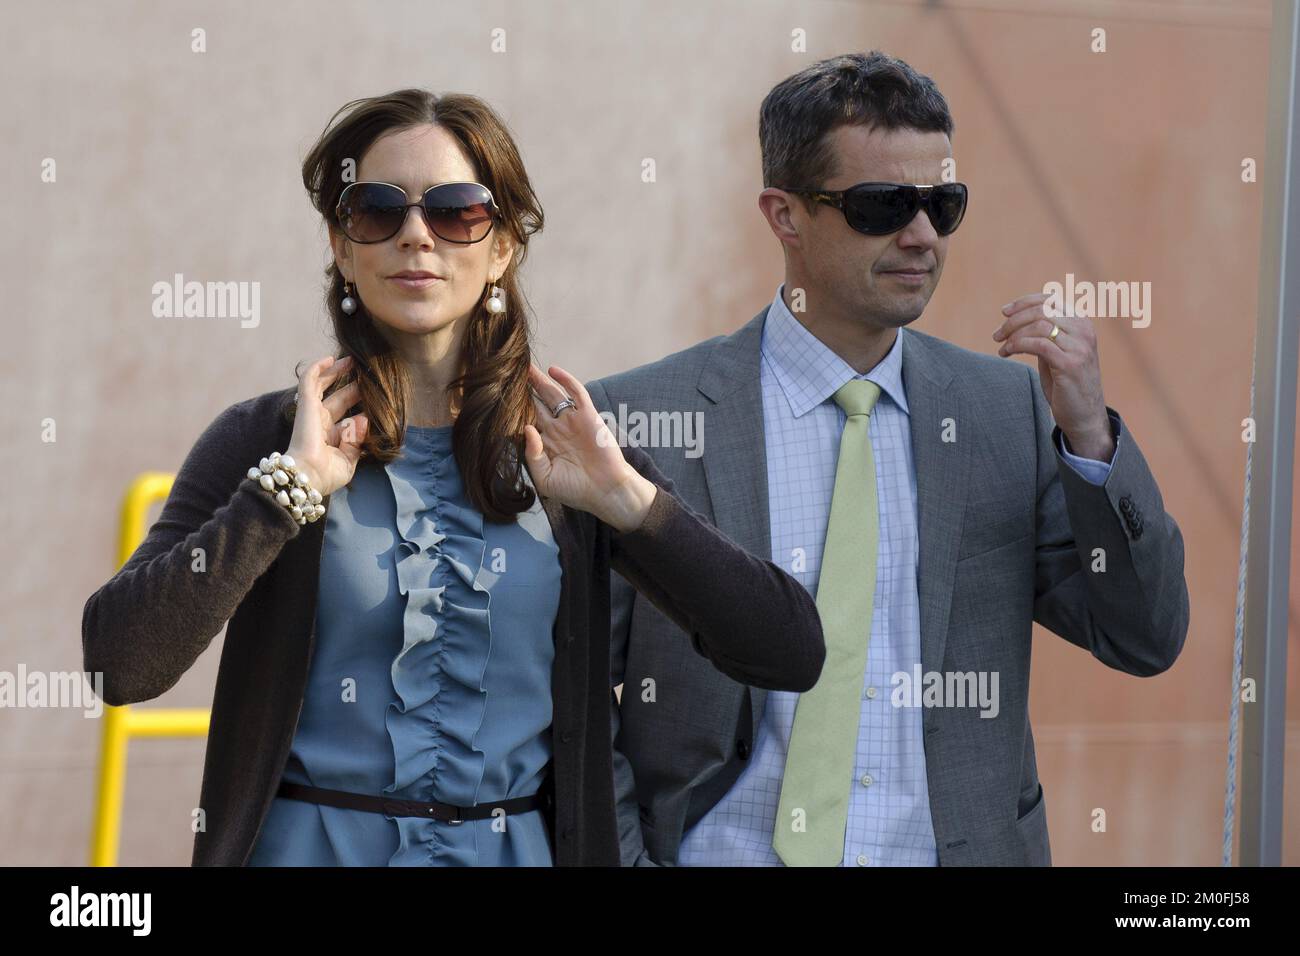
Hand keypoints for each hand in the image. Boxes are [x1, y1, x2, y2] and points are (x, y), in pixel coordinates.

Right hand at [285, 355, 368, 496]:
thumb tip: (364, 419)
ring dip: (336, 372)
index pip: (346, 418)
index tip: (377, 399)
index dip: (360, 408)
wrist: (308, 476)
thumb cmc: (326, 474)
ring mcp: (312, 413)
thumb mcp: (349, 460)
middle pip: (338, 399)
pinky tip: (330, 359)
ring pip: (323, 385)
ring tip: (352, 360)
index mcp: (330, 438)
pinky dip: (318, 368)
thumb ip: (357, 441)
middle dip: (352, 387)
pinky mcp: (306, 404)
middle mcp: (320, 423)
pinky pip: (309, 380)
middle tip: (366, 375)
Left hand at [522, 364, 656, 531]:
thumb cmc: (575, 489)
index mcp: (545, 444)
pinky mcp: (588, 416)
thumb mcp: (545, 478)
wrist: (606, 491)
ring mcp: (572, 421)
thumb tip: (526, 428)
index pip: (526, 420)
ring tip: (524, 365)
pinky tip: (553, 370)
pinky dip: (566, 380)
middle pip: (536, 403)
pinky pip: (576, 393)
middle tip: (507, 372)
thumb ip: (532, 455)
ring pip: (552, 394)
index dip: (513, 409)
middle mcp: (557, 429)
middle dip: (523, 389)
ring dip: (539, 380)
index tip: (496, 397)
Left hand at [993, 292, 1113, 461]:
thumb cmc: (1066, 383)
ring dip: (1013, 334)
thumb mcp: (1057, 351)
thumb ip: (1045, 333)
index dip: (1024, 302)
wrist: (1083, 415)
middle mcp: (1084, 331)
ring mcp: (1079, 347)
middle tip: (997, 335)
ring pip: (1039, 324)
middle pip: (1042, 310)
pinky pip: (1038, 344)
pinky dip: (1017, 345)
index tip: (1004, 312)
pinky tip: (1008, 352)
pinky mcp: (1070, 364)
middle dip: (1014, 320)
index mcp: (1082, 323)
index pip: (1051, 300)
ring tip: (1002, 347)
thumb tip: (1017, 317)